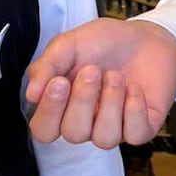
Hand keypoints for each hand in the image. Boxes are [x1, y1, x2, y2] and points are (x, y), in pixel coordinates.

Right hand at [26, 18, 175, 146]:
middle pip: (74, 134)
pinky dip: (135, 108)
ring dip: (110, 103)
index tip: (59, 82)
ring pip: (104, 139)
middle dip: (82, 101)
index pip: (44, 130)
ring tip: (115, 76)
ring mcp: (114, 127)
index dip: (49, 112)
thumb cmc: (103, 43)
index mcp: (62, 106)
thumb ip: (46, 66)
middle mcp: (86, 122)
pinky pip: (135, 135)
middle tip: (92, 70)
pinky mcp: (141, 127)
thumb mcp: (68, 45)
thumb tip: (31, 94)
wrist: (144, 36)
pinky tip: (134, 88)